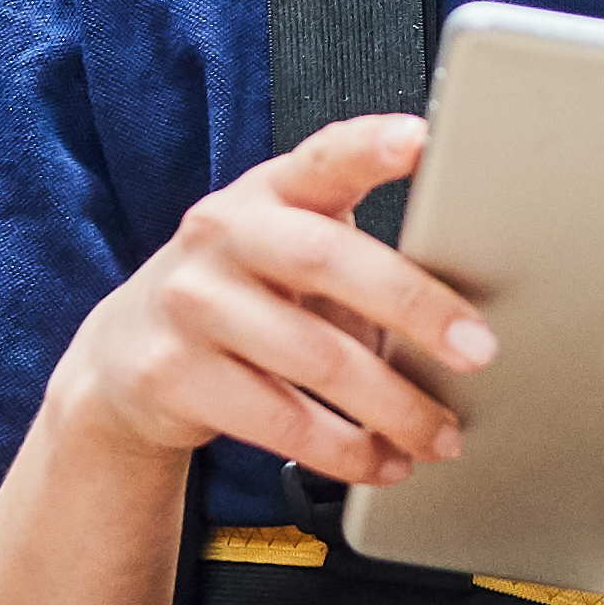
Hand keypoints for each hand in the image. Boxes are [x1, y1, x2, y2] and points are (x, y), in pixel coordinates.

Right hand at [44, 115, 482, 485]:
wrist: (124, 360)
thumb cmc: (242, 297)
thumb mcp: (285, 255)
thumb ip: (356, 260)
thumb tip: (463, 319)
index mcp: (267, 191)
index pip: (323, 158)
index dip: (370, 146)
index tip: (422, 140)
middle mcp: (222, 234)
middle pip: (327, 260)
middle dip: (414, 306)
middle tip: (480, 350)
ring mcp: (192, 304)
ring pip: (315, 358)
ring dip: (395, 406)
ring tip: (443, 435)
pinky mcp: (173, 375)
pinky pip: (281, 422)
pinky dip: (347, 451)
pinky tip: (385, 464)